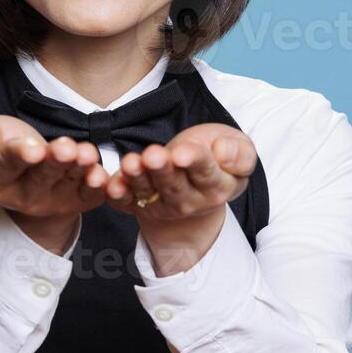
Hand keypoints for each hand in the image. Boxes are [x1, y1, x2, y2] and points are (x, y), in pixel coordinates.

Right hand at [0, 114, 108, 254]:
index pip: (6, 166)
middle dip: (54, 161)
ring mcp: (53, 200)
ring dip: (79, 169)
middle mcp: (23, 196)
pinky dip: (97, 186)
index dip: (20, 155)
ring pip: (67, 182)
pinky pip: (90, 195)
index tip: (33, 147)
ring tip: (85, 154)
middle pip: (41, 176)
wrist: (25, 168)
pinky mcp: (78, 199)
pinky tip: (101, 175)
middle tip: (65, 148)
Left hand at [104, 123, 256, 274]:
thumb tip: (223, 153)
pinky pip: (126, 202)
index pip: (206, 172)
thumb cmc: (216, 155)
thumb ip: (239, 153)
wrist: (195, 178)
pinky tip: (112, 185)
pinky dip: (118, 195)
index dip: (193, 162)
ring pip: (148, 191)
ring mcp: (162, 204)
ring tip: (131, 163)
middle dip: (162, 169)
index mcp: (216, 184)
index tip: (182, 153)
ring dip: (137, 178)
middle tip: (153, 155)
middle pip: (173, 184)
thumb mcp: (238, 148)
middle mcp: (189, 200)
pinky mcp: (139, 204)